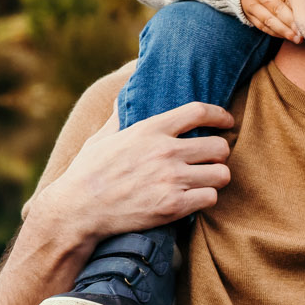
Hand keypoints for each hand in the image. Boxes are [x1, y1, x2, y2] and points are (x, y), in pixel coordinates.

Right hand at [25, 101, 233, 268]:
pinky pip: (211, 198)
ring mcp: (171, 179)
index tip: (226, 122)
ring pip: (221, 174)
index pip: (199, 112)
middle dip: (219, 154)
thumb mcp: (101, 137)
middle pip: (219, 146)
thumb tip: (121, 94)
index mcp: (150, 129)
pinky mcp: (173, 206)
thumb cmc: (87, 173)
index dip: (220, 115)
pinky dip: (206, 199)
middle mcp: (165, 151)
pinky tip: (195, 199)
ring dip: (216, 178)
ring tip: (205, 180)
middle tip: (211, 160)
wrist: (78, 210)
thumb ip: (119, 115)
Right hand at [239, 0, 298, 40]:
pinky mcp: (248, 14)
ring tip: (297, 39)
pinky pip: (262, 26)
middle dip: (291, 23)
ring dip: (284, 32)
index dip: (296, 8)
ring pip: (268, 21)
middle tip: (304, 33)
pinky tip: (287, 36)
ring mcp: (250, 4)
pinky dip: (275, 33)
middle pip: (276, 10)